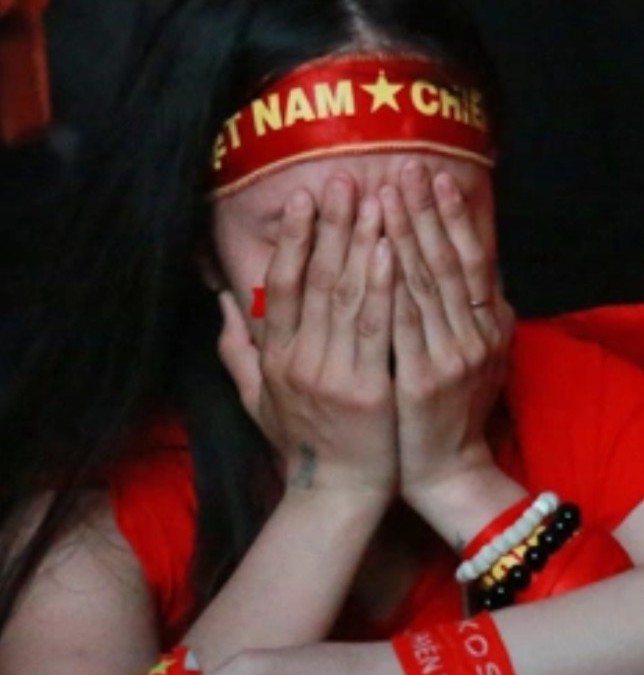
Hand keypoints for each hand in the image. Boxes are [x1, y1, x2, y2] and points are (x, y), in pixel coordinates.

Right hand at [219, 175, 396, 498]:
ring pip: (346, 296)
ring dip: (360, 242)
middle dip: (331, 226)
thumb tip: (221, 305)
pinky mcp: (367, 390)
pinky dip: (383, 286)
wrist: (336, 495)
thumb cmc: (303, 444)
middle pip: (315, 280)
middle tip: (346, 179)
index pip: (282, 288)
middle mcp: (298, 361)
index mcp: (274, 359)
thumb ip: (237, 352)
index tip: (306, 200)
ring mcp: (332, 375)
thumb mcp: (257, 401)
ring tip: (374, 199)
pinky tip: (391, 250)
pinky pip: (376, 328)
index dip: (294, 241)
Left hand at [380, 162, 513, 514]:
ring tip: (387, 192)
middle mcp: (474, 336)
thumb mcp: (475, 362)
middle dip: (426, 211)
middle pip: (446, 262)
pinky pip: (402, 323)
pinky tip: (378, 250)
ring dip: (405, 233)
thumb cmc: (450, 414)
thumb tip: (464, 274)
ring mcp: (450, 357)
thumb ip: (470, 318)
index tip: (435, 178)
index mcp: (486, 328)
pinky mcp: (421, 379)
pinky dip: (391, 284)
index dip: (453, 218)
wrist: (447, 472)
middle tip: (407, 166)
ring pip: (424, 283)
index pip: (469, 261)